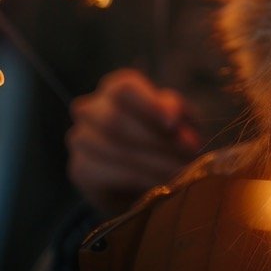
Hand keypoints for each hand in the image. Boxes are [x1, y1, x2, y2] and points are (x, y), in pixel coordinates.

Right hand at [67, 68, 202, 214]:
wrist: (148, 180)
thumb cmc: (167, 137)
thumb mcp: (181, 119)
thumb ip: (176, 111)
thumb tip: (171, 120)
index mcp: (118, 87)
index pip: (124, 88)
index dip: (148, 105)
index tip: (173, 125)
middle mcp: (92, 108)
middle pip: (116, 120)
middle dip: (156, 141)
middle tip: (189, 156)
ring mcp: (81, 138)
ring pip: (112, 148)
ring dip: (152, 162)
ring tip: (182, 171)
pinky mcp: (80, 169)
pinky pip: (107, 172)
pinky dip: (139, 178)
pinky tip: (162, 183)